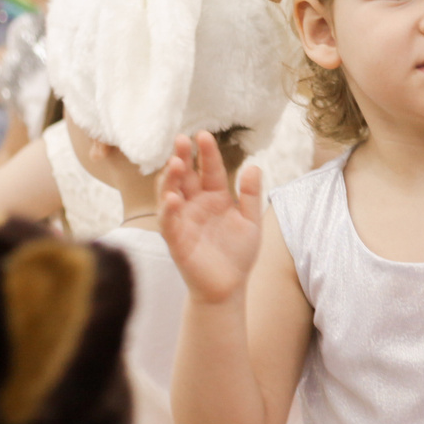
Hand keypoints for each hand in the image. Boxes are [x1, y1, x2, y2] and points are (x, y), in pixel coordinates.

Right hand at [161, 135, 264, 306]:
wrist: (228, 287)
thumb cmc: (238, 253)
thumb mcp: (251, 221)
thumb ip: (251, 195)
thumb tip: (254, 166)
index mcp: (215, 197)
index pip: (210, 170)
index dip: (206, 153)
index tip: (203, 135)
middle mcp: (195, 204)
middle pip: (185, 176)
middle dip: (181, 157)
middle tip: (180, 140)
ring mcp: (183, 221)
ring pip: (170, 194)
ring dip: (170, 179)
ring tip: (175, 164)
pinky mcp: (176, 240)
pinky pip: (169, 223)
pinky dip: (168, 210)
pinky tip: (173, 199)